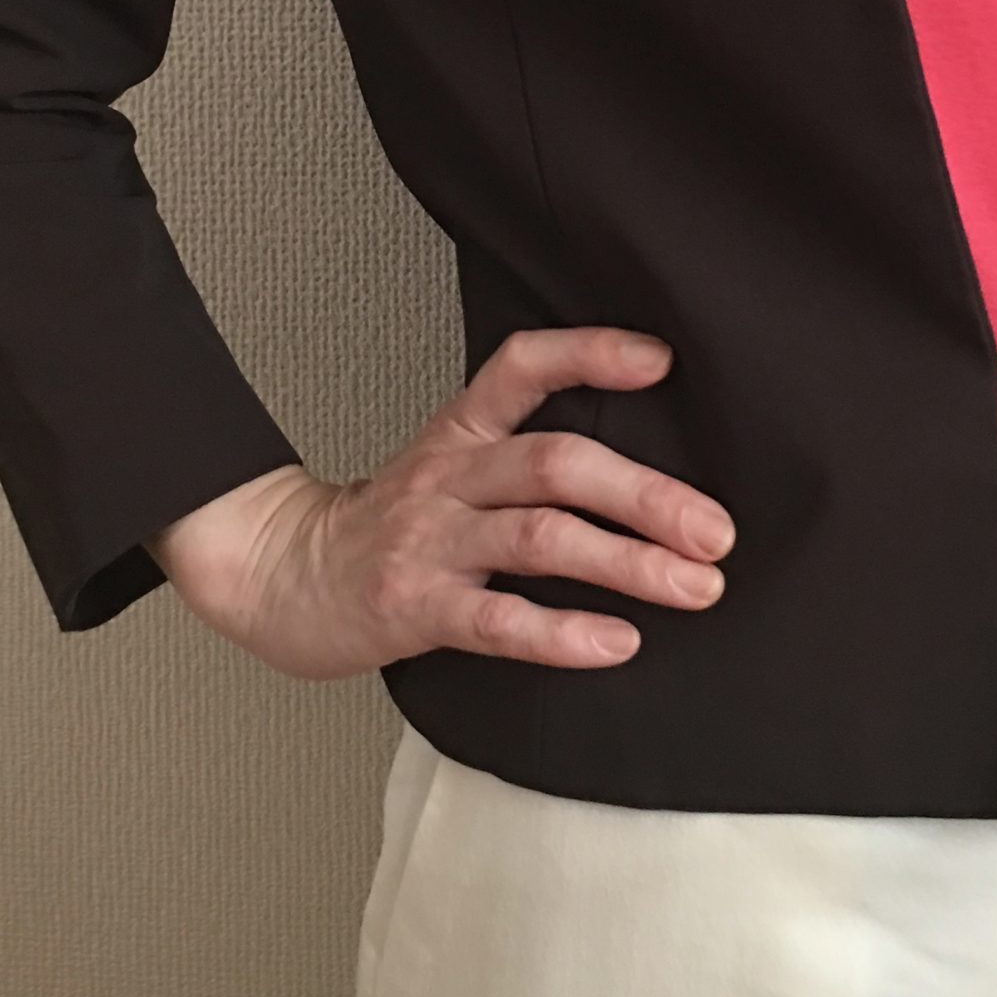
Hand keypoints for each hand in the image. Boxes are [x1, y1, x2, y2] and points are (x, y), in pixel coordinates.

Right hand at [147, 325, 734, 677]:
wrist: (279, 576)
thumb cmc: (388, 529)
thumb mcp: (449, 467)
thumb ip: (525, 456)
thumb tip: (647, 469)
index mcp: (460, 434)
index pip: (522, 366)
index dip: (590, 354)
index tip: (661, 362)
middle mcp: (450, 478)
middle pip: (556, 464)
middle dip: (647, 495)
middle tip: (716, 530)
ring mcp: (431, 542)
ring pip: (541, 539)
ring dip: (628, 562)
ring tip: (696, 586)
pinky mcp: (415, 608)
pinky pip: (498, 620)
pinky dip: (563, 633)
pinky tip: (618, 642)